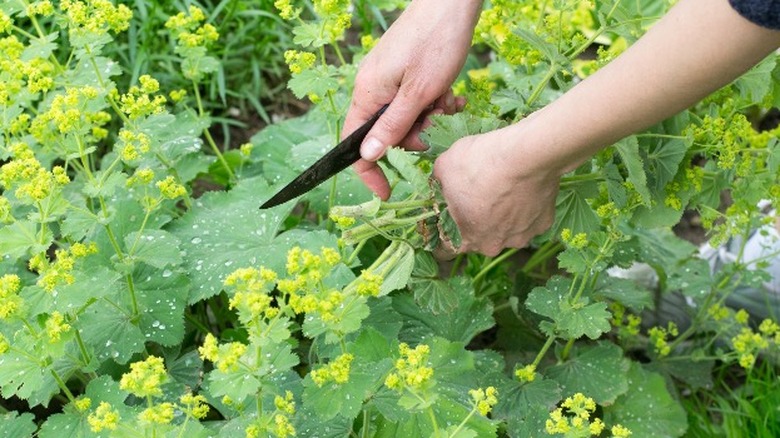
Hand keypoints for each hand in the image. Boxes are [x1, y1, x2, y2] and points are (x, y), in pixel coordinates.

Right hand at [344, 1, 480, 199]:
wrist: (452, 2)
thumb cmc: (435, 43)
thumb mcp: (418, 93)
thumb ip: (393, 126)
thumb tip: (368, 157)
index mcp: (368, 93)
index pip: (355, 143)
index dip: (368, 172)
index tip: (387, 192)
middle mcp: (373, 87)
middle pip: (385, 132)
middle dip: (412, 137)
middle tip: (435, 127)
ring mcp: (389, 78)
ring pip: (405, 118)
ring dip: (428, 119)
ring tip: (448, 104)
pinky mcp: (405, 71)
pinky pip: (414, 100)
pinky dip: (433, 103)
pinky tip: (451, 96)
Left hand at [432, 125, 561, 256]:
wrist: (526, 154)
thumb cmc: (481, 162)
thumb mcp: (444, 168)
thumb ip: (438, 185)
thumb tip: (439, 186)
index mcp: (465, 239)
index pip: (445, 249)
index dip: (442, 233)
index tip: (445, 217)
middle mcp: (493, 246)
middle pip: (478, 239)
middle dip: (475, 221)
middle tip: (478, 195)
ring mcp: (521, 237)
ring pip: (506, 230)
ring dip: (502, 216)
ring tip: (503, 189)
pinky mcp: (543, 223)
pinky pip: (529, 219)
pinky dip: (526, 207)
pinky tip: (523, 188)